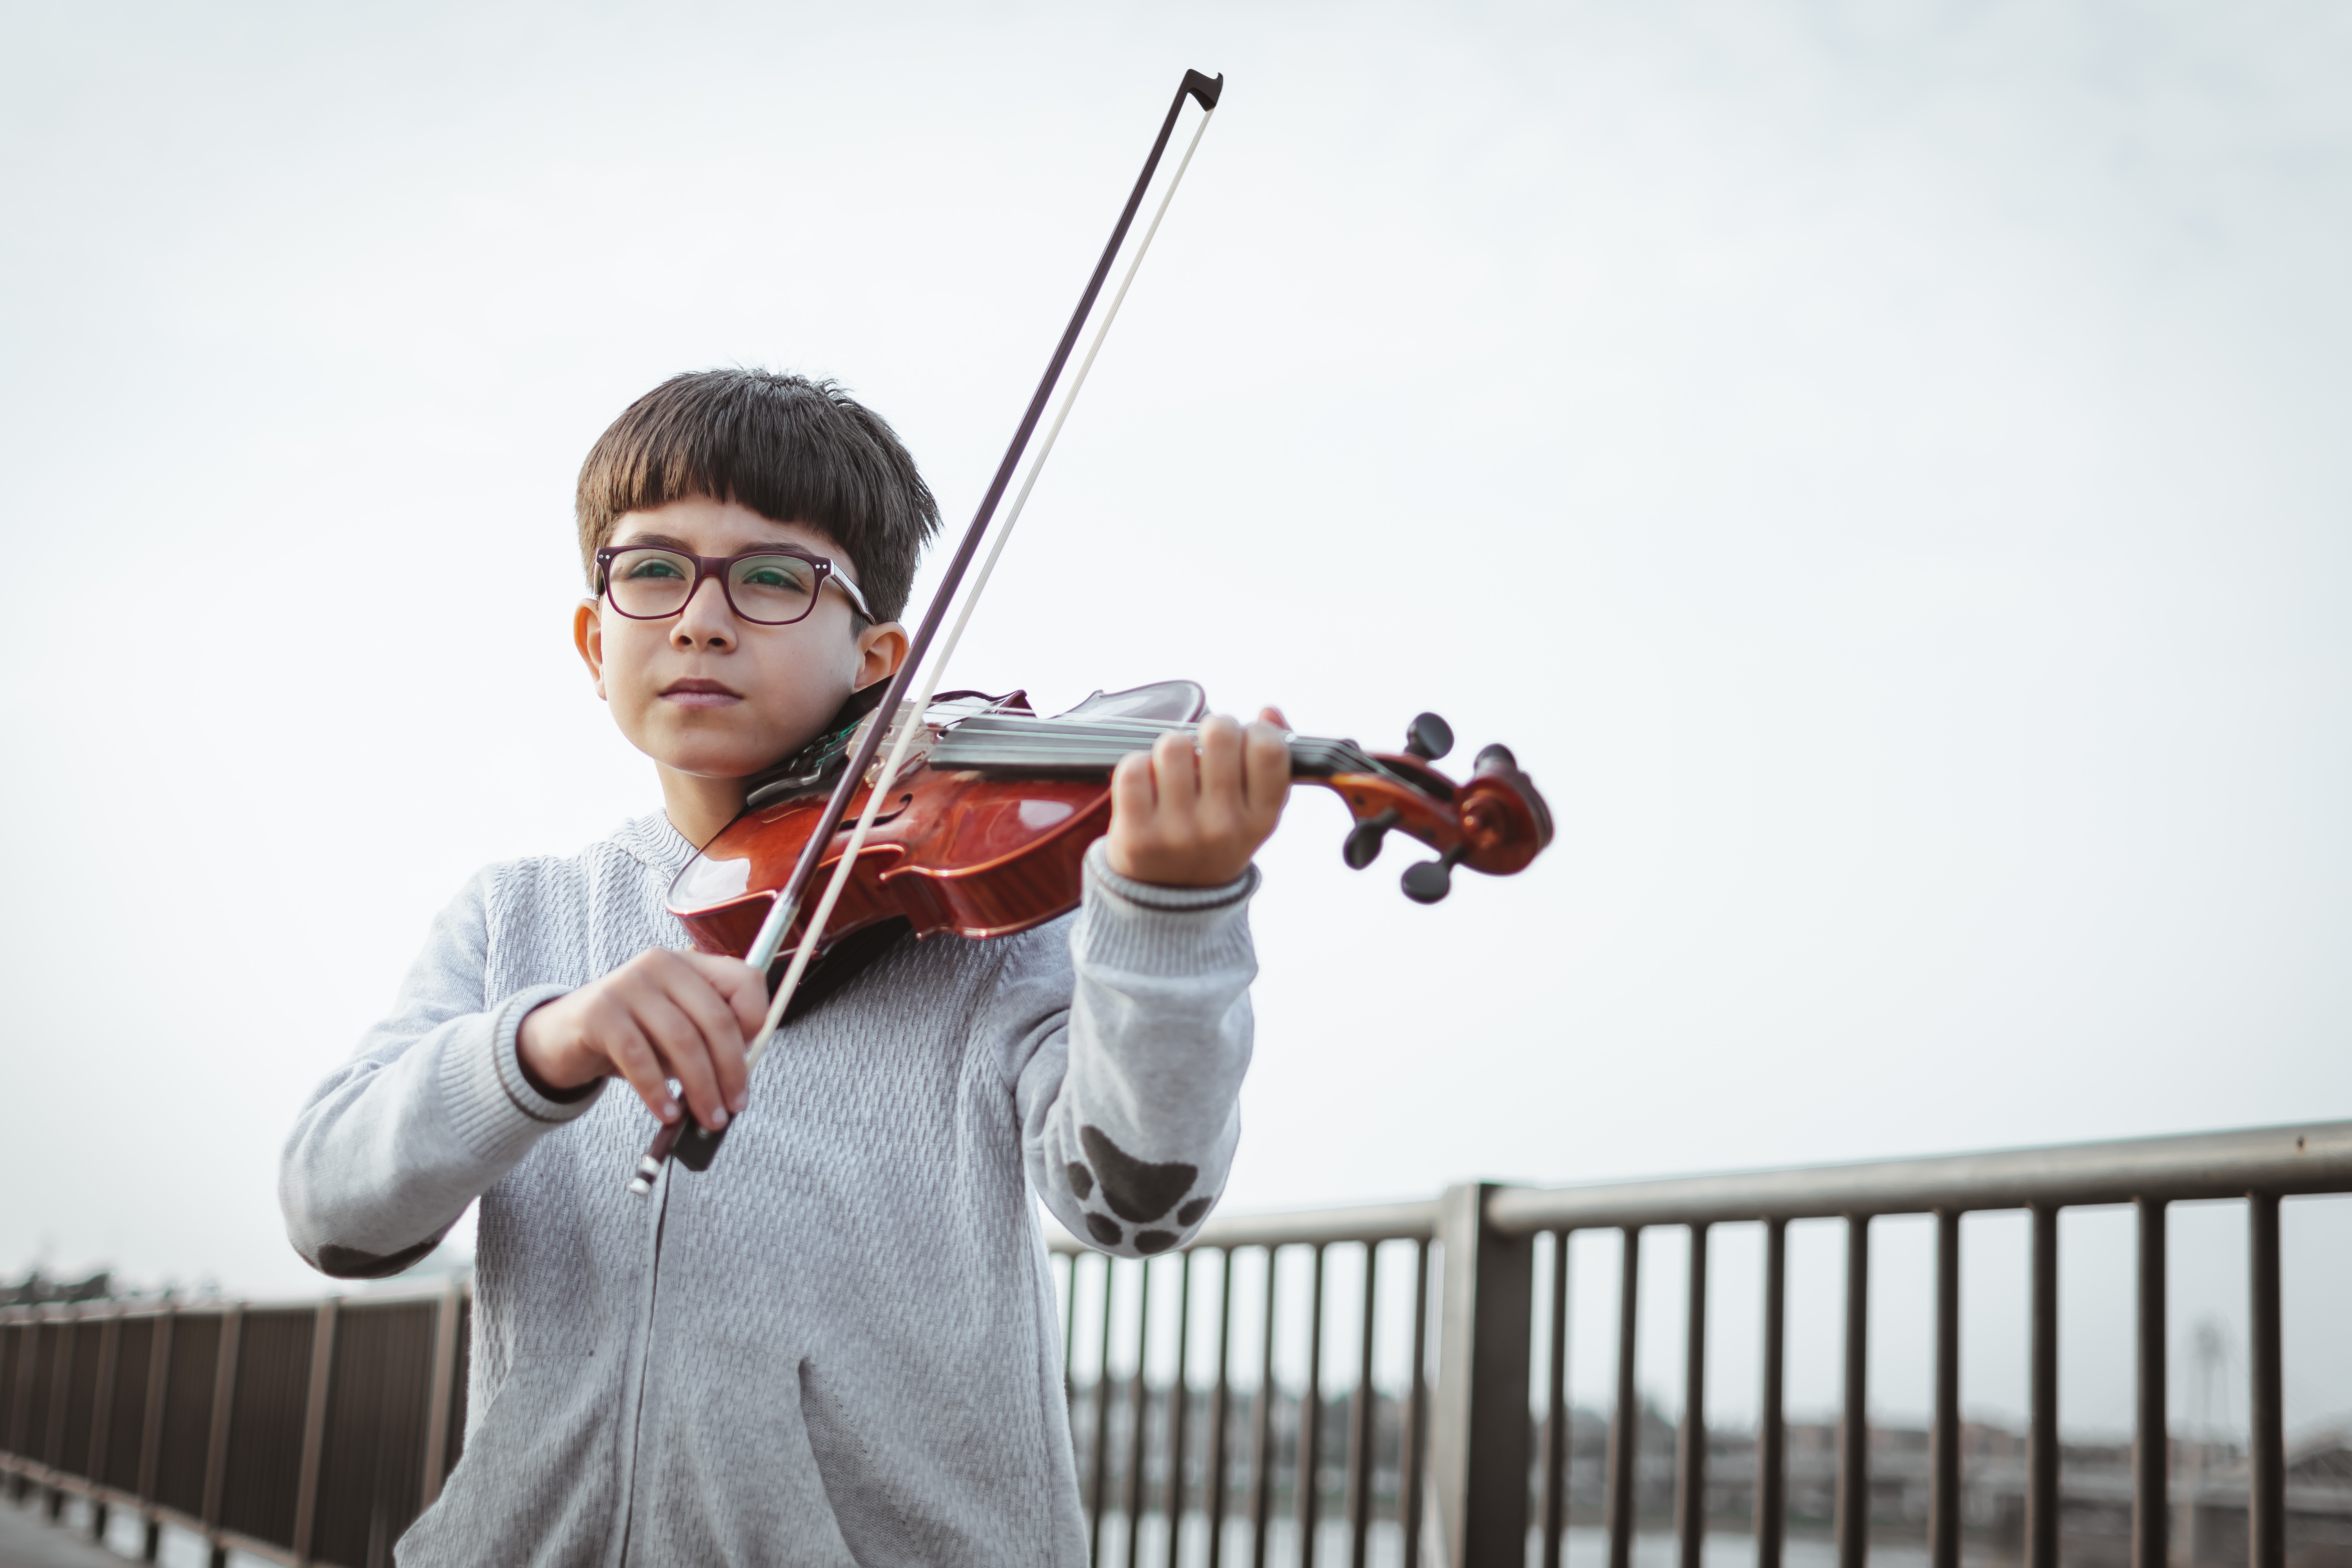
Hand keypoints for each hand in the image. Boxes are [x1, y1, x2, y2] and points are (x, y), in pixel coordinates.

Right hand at [516, 948, 766, 1128]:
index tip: (750, 1061)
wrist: (564, 1037)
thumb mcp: (677, 1032)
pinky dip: (658, 1091)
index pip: (745, 980)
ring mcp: (629, 984)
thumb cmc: (633, 1036)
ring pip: (682, 1040)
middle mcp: (663, 965)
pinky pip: (639, 1057)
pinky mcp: (600, 1011)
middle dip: (731, 1069)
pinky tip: (666, 1114)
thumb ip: (708, 1044)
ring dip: (700, 1087)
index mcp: (691, 964)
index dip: (756, 1022)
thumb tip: (738, 1083)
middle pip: (716, 1018)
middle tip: (734, 1106)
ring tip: (707, 1118)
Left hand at [1106, 708, 1291, 887]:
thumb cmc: (1214, 840)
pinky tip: (1146, 786)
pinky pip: (1133, 768)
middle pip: (1219, 735)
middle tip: (1204, 747)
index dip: (1254, 731)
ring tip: (1173, 770)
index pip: (1269, 750)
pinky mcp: (1137, 837)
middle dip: (1210, 729)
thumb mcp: (1254, 812)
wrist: (1170, 906)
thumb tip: (1269, 712)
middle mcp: (1224, 827)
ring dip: (1171, 748)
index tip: (1243, 741)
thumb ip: (1270, 761)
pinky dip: (1136, 767)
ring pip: (1173, 745)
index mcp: (1260, 820)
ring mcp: (1180, 833)